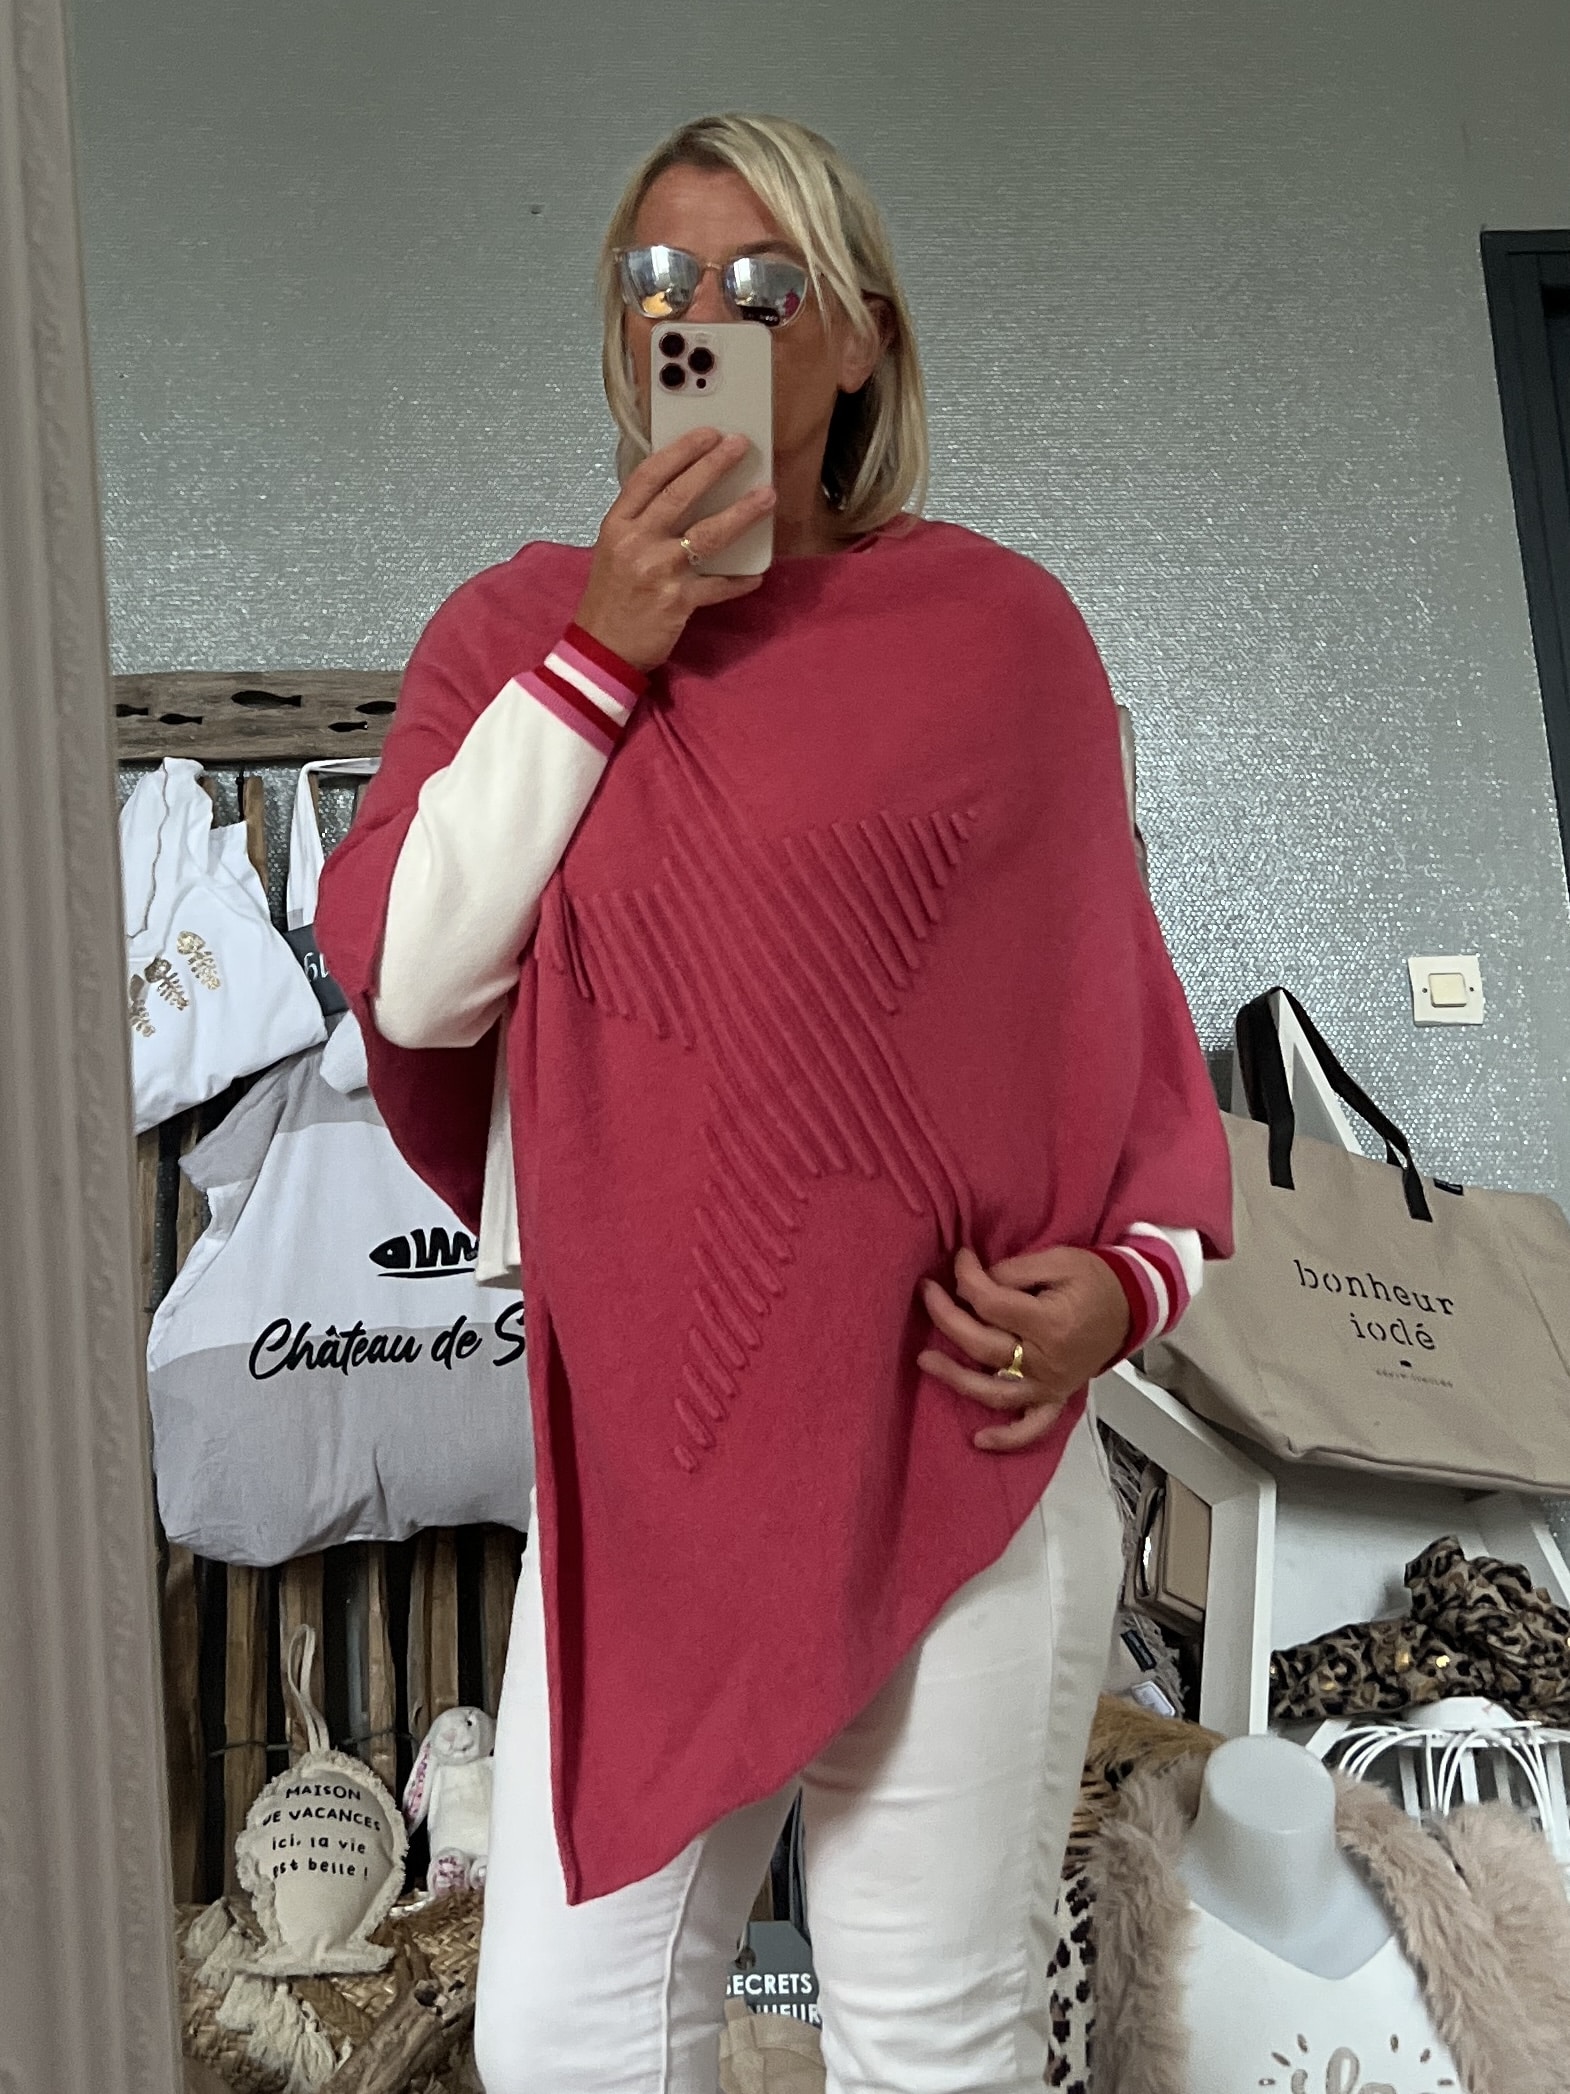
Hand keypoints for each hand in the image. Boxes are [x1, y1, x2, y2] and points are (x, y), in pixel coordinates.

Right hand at [573, 427, 777, 671]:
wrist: (601, 650)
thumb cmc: (610, 599)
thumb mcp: (614, 550)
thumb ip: (642, 523)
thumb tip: (685, 495)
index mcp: (617, 524)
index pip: (649, 476)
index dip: (681, 451)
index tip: (707, 434)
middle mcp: (636, 542)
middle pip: (680, 494)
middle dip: (714, 466)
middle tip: (740, 445)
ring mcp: (658, 571)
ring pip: (707, 534)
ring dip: (741, 513)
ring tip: (766, 496)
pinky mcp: (677, 601)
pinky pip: (718, 586)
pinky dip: (739, 580)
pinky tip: (757, 574)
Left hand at [917, 1245, 1130, 1452]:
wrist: (1133, 1306)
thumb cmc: (1096, 1280)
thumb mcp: (1059, 1259)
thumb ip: (1013, 1271)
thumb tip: (974, 1283)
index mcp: (1050, 1323)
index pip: (990, 1303)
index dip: (967, 1277)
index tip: (960, 1259)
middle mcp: (1047, 1361)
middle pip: (983, 1345)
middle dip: (947, 1317)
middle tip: (927, 1292)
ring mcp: (1051, 1385)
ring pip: (994, 1390)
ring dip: (956, 1378)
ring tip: (925, 1360)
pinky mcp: (1056, 1397)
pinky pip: (1032, 1427)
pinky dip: (1007, 1438)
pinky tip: (979, 1439)